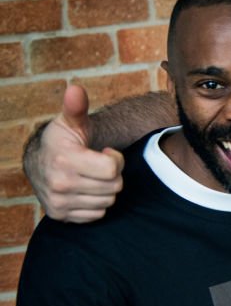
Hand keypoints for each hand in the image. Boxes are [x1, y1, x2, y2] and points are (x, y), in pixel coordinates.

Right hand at [23, 84, 123, 222]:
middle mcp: (60, 184)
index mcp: (65, 160)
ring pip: (108, 201)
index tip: (106, 152)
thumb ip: (77, 107)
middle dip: (112, 174)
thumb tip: (75, 89)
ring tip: (92, 175)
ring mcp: (59, 202)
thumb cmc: (63, 140)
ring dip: (105, 189)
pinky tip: (86, 189)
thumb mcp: (71, 122)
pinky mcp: (59, 216)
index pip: (112, 169)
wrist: (41, 162)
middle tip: (99, 164)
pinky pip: (97, 214)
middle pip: (114, 186)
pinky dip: (96, 202)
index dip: (115, 159)